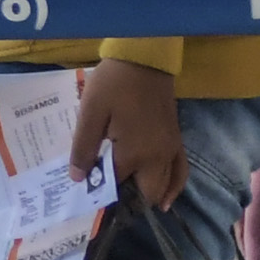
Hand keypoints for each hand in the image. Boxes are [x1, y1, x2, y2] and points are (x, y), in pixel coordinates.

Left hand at [71, 56, 185, 211]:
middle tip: (107, 192)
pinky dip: (173, 186)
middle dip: (128, 198)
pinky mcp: (176, 141)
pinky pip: (181, 172)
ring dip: (150, 194)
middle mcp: (157, 158)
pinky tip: (165, 197)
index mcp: (134, 153)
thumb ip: (83, 147)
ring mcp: (171, 150)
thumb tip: (78, 179)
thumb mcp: (90, 112)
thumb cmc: (113, 84)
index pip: (116, 184)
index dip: (100, 189)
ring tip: (130, 199)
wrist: (144, 60)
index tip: (85, 193)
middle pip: (146, 192)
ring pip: (166, 186)